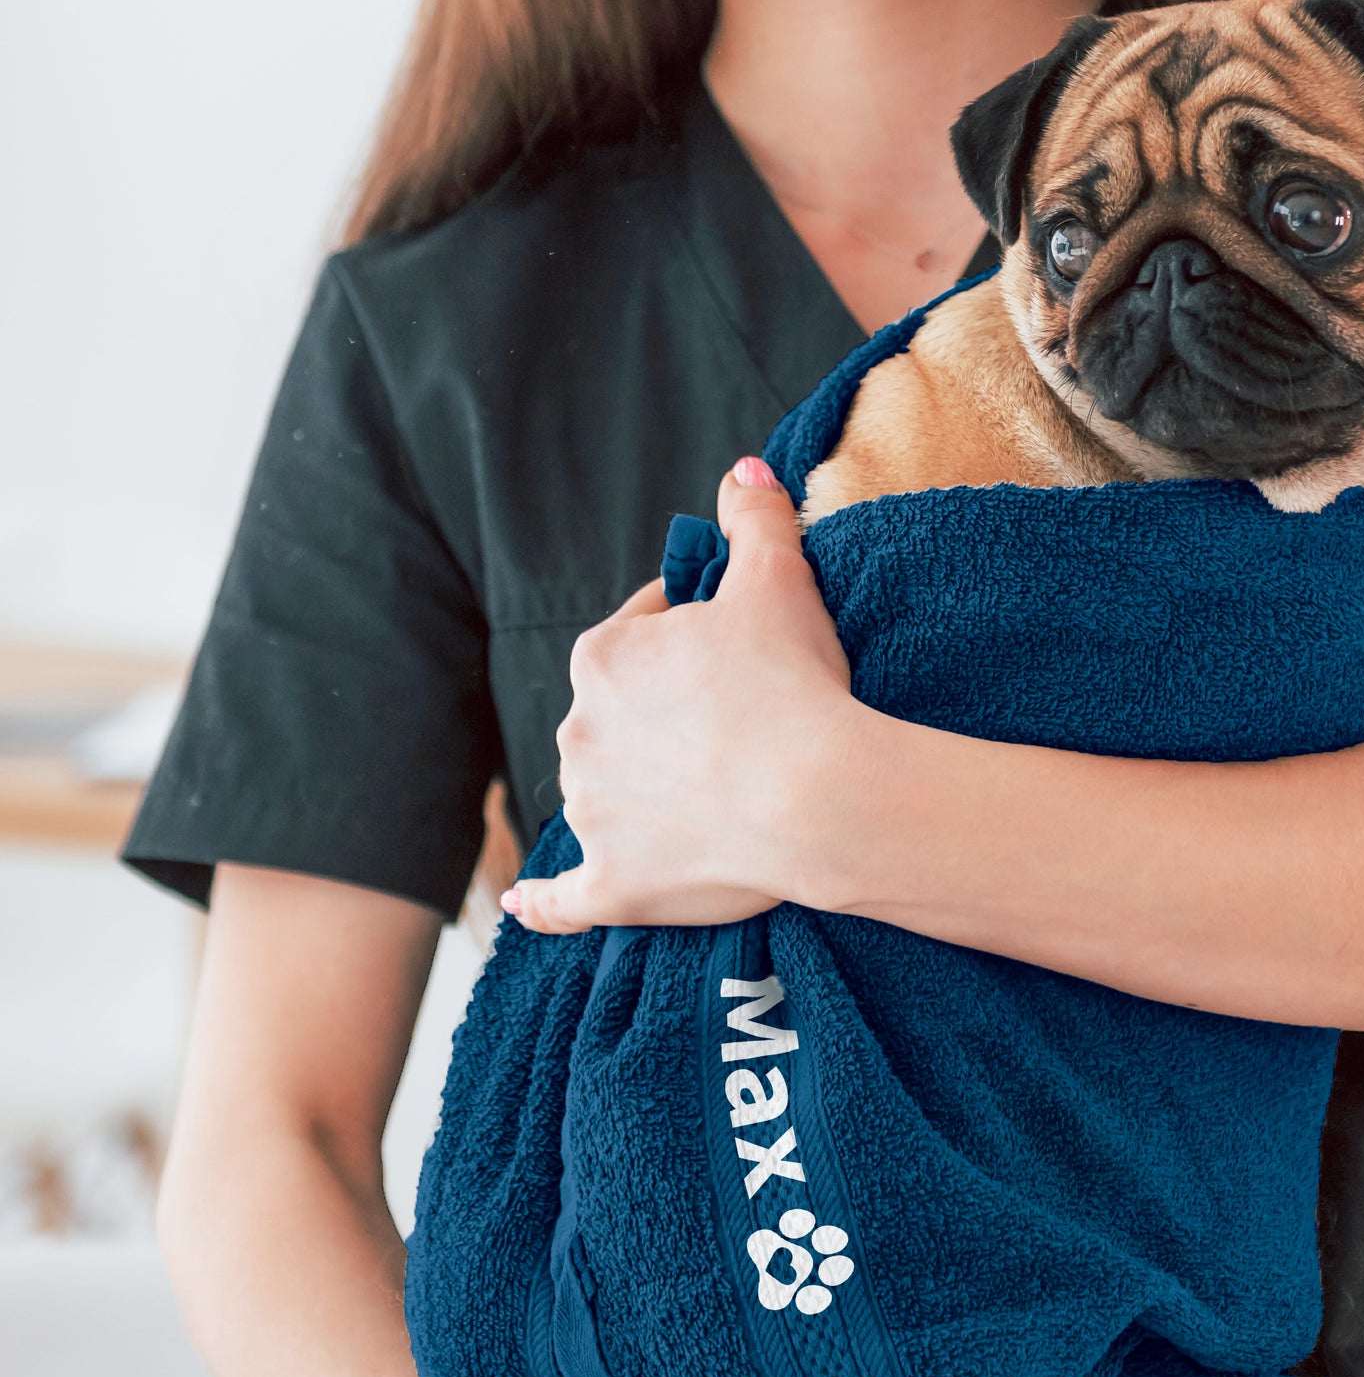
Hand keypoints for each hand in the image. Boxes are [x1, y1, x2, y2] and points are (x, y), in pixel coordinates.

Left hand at [506, 459, 864, 933]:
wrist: (820, 797)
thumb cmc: (796, 685)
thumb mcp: (779, 579)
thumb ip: (755, 518)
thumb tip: (744, 472)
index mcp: (603, 656)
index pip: (645, 631)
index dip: (699, 637)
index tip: (742, 653)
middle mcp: (579, 732)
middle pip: (623, 714)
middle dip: (670, 717)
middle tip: (744, 725)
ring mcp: (594, 813)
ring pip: (607, 792)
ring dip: (641, 793)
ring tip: (714, 797)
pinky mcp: (614, 885)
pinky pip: (565, 897)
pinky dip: (547, 902)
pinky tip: (530, 904)